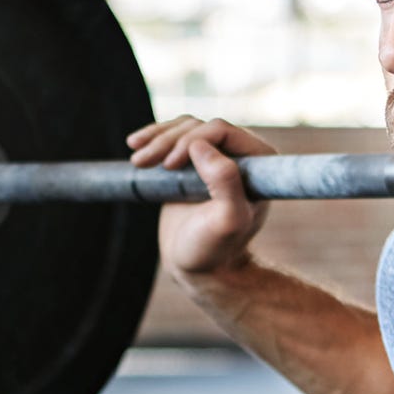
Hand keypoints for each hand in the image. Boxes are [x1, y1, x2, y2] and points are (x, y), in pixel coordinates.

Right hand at [127, 115, 275, 277]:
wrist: (200, 265)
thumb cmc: (216, 248)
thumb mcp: (226, 222)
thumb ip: (225, 183)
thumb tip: (201, 146)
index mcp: (259, 161)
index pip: (221, 131)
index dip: (192, 140)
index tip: (170, 165)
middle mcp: (242, 154)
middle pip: (199, 128)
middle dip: (168, 141)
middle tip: (142, 162)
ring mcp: (217, 155)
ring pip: (184, 128)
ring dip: (156, 139)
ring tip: (137, 160)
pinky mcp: (196, 161)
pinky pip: (174, 136)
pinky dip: (153, 138)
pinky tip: (135, 145)